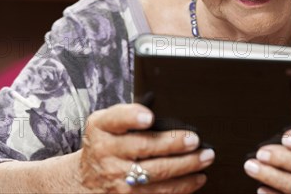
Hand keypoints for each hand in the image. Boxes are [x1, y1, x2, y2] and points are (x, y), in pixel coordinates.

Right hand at [79, 103, 213, 192]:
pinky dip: (182, 186)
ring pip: (156, 173)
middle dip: (173, 143)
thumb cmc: (105, 144)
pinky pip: (159, 193)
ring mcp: (117, 178)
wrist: (85, 182)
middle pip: (144, 148)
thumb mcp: (105, 124)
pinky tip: (197, 178)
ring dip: (185, 166)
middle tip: (195, 140)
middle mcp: (107, 153)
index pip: (117, 119)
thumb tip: (158, 106)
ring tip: (205, 157)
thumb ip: (128, 114)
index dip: (133, 117)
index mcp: (102, 128)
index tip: (149, 117)